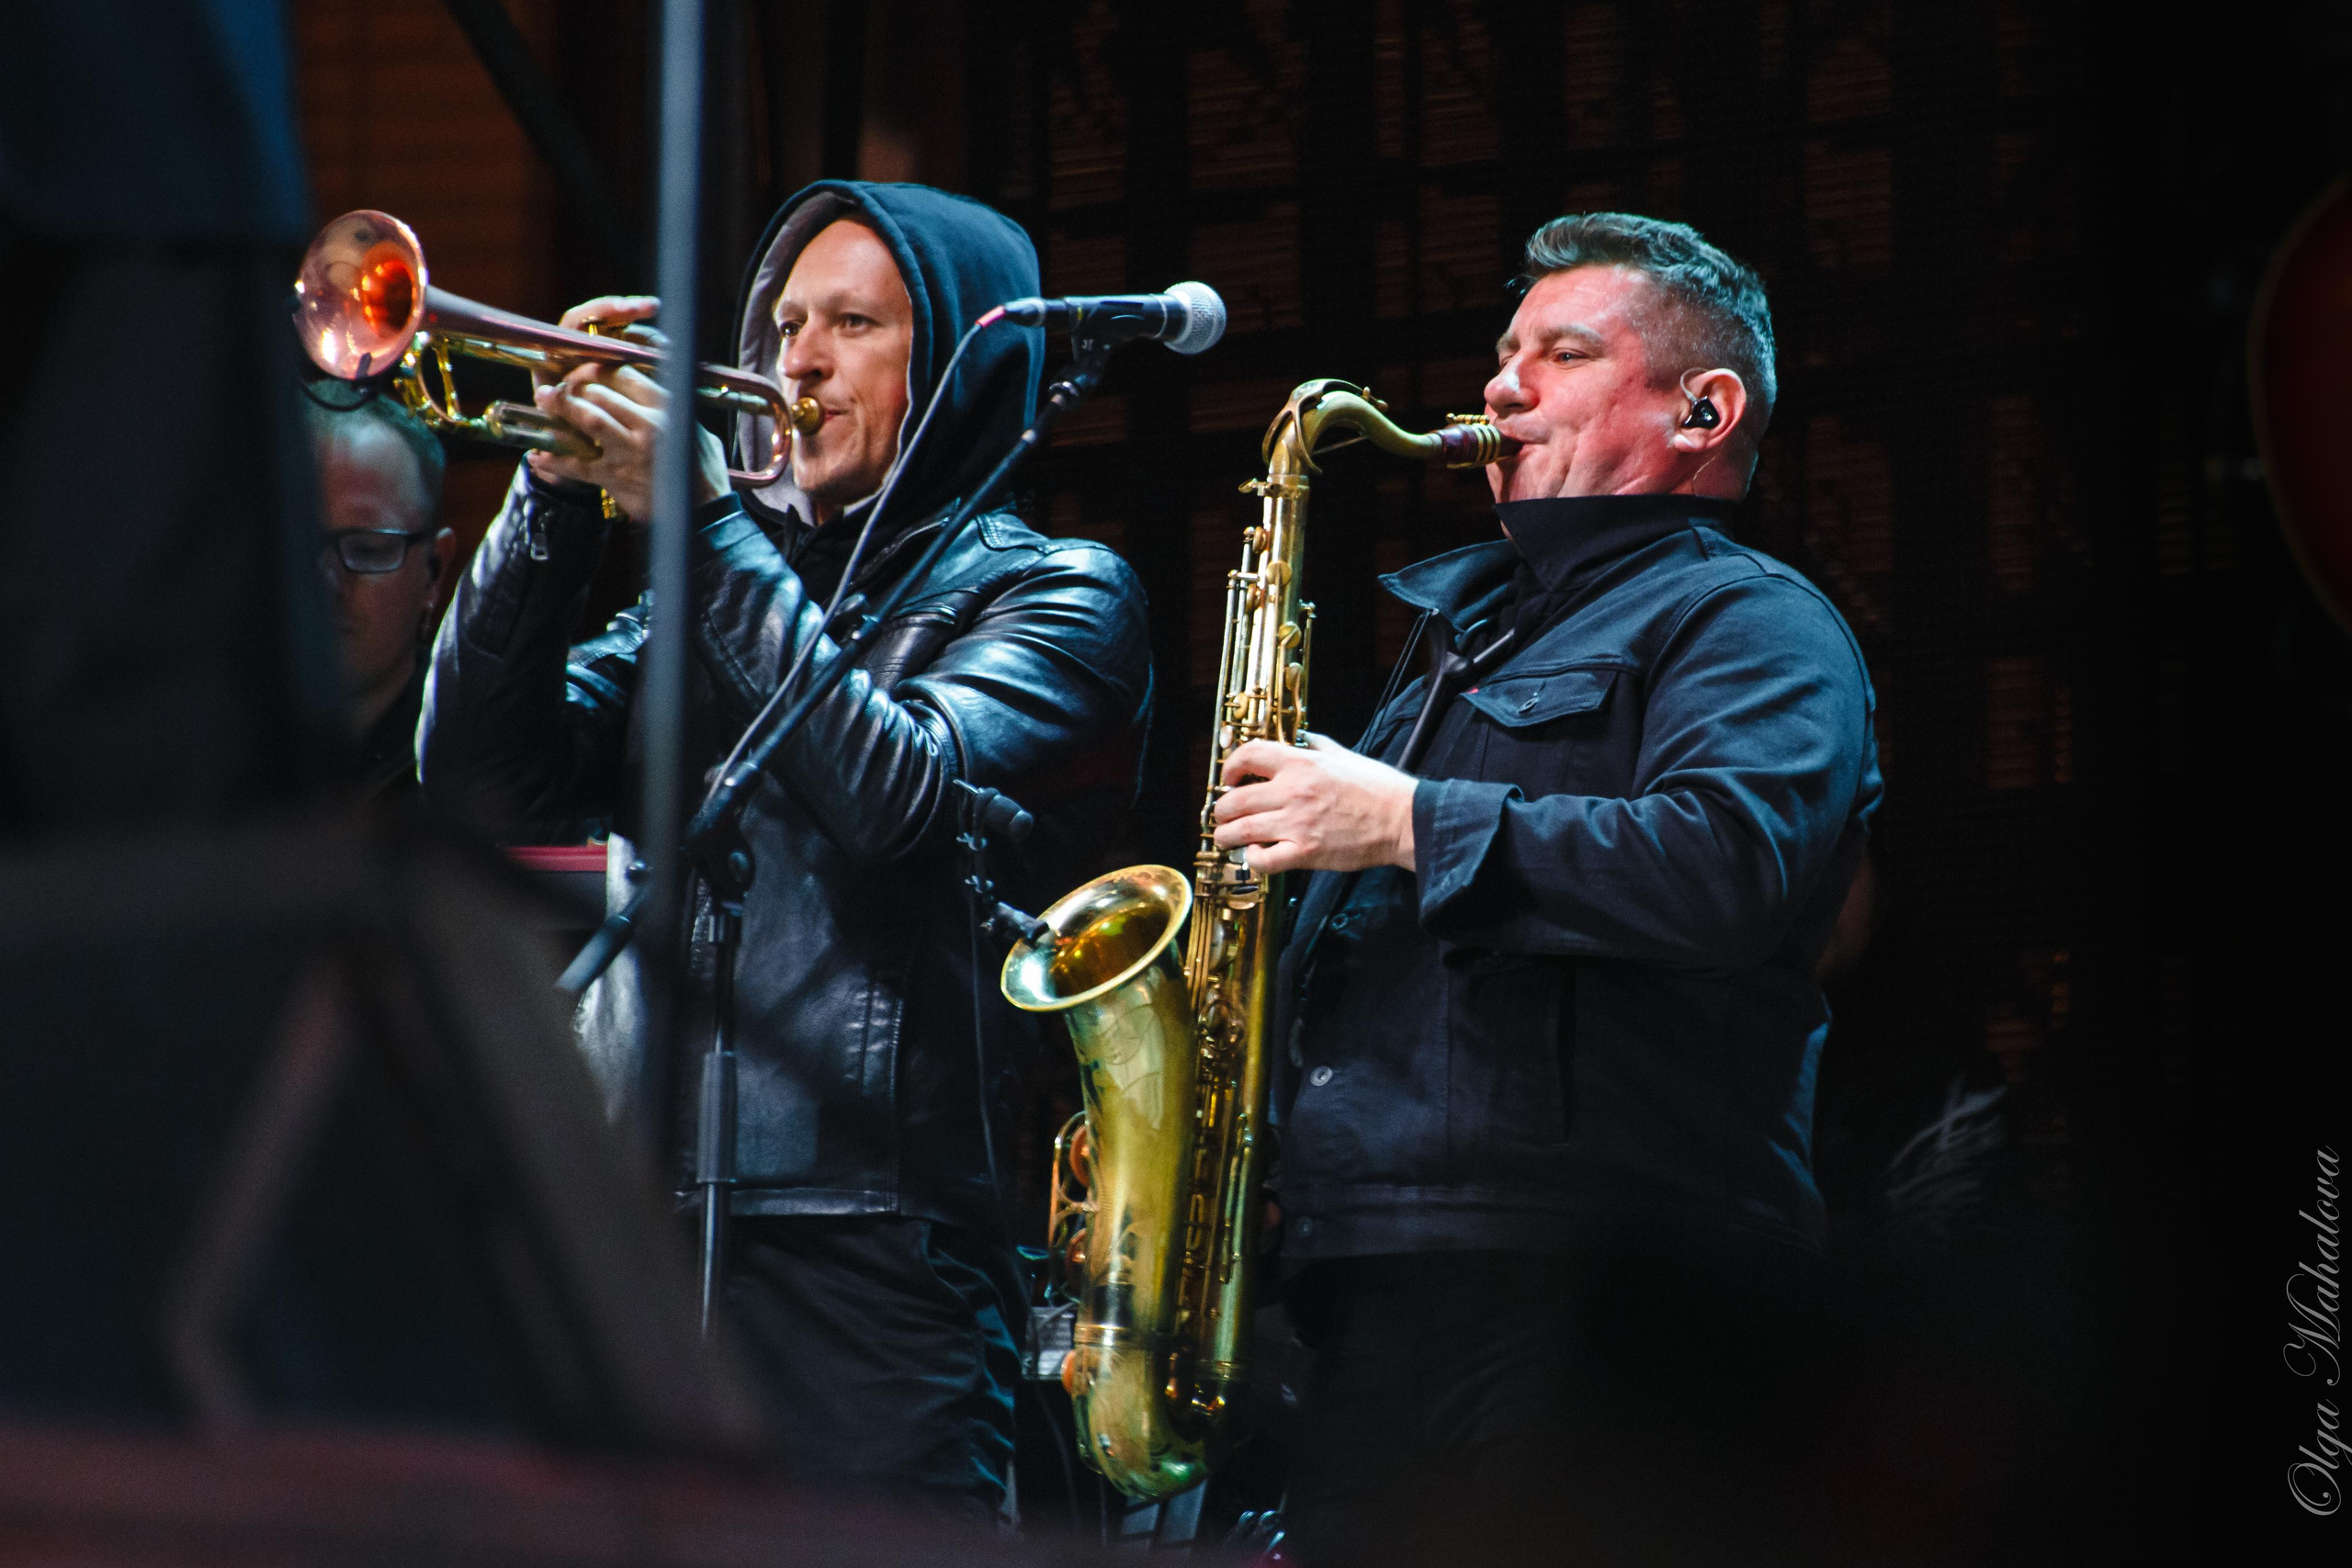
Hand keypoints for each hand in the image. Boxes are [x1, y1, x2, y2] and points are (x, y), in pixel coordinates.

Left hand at [524, 296, 727, 519]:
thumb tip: (650, 394)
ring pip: (588, 419)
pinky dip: (554, 461)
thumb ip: (670, 411)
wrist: (704, 512)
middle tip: (557, 385)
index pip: (623, 374)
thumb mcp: (696, 430)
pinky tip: (537, 456)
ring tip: (543, 399)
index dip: (595, 369)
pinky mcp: (615, 477)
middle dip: (573, 385)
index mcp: (667, 408)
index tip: (583, 372)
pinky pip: (577, 466)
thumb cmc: (703, 471)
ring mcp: (629, 451)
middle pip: (600, 392)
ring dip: (561, 408)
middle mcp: (647, 425)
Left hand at [1211, 734, 1417, 873]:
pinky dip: (1252, 858)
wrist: (1403, 820)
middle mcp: (1293, 791)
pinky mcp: (1305, 852)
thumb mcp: (1345, 755)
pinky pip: (1263, 859)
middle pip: (1234, 800)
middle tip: (1223, 816)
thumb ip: (1319, 745)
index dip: (1230, 768)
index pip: (1248, 756)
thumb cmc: (1378, 788)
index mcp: (1301, 763)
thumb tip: (1303, 738)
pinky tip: (1255, 854)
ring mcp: (1297, 823)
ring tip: (1227, 838)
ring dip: (1226, 836)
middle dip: (1221, 810)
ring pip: (1240, 830)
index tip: (1229, 779)